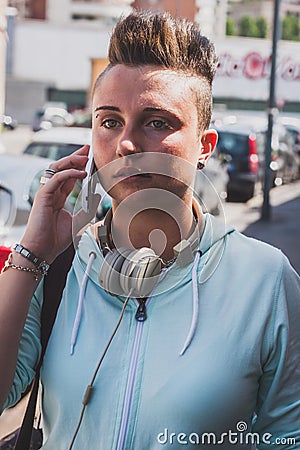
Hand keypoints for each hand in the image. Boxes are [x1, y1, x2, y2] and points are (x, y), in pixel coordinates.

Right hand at [20, 145, 89, 262]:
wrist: (42, 250)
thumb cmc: (55, 239)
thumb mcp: (78, 222)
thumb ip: (88, 208)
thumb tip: (98, 194)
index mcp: (58, 197)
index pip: (69, 176)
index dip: (79, 166)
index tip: (91, 158)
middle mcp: (51, 192)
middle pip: (62, 167)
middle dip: (75, 157)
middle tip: (88, 150)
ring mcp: (46, 193)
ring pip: (57, 168)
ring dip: (72, 160)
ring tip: (85, 157)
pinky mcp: (43, 196)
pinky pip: (56, 178)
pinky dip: (69, 173)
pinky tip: (82, 173)